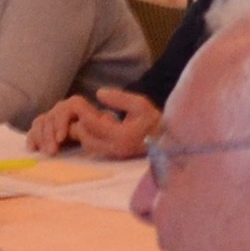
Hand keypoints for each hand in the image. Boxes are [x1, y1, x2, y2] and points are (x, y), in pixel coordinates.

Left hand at [42, 85, 158, 160]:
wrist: (169, 143)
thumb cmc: (155, 122)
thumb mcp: (140, 105)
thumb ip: (120, 98)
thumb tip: (99, 93)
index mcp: (121, 136)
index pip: (91, 123)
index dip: (83, 112)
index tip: (81, 102)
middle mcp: (114, 149)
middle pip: (84, 136)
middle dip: (80, 123)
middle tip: (84, 111)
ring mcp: (114, 155)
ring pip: (87, 145)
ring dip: (84, 131)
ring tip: (91, 119)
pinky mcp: (114, 158)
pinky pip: (93, 148)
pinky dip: (90, 137)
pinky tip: (98, 128)